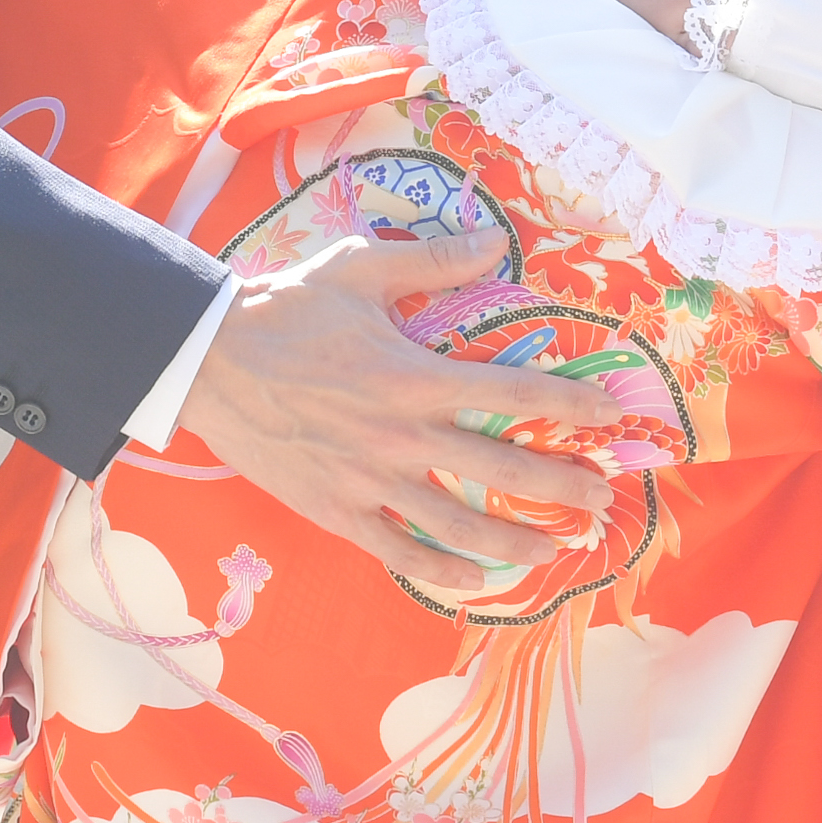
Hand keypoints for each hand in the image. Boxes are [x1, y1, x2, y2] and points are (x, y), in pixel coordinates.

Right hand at [175, 228, 630, 593]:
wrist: (209, 361)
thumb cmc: (287, 309)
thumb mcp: (360, 269)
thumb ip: (434, 260)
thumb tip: (495, 242)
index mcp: (414, 375)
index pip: (513, 394)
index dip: (570, 407)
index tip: (612, 419)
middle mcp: (401, 434)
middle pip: (502, 470)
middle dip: (562, 489)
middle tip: (602, 502)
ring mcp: (369, 479)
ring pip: (458, 524)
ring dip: (516, 540)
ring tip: (557, 550)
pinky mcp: (336, 509)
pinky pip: (399, 550)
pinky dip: (443, 569)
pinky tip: (479, 580)